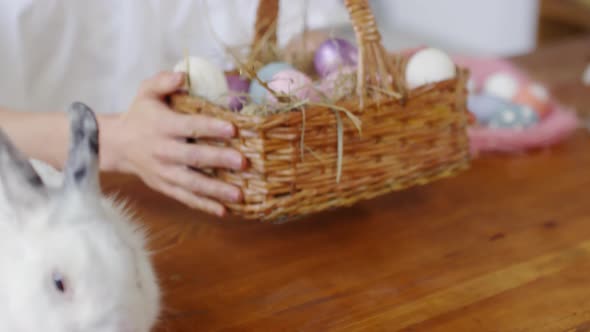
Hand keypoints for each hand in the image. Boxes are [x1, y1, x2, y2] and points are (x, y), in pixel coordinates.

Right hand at [101, 71, 245, 216]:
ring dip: (216, 190)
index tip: (233, 128)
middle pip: (194, 157)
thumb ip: (163, 81)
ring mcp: (164, 172)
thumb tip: (183, 75)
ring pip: (192, 183)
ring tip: (239, 195)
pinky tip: (224, 212)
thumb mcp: (146, 92)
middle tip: (243, 162)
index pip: (190, 126)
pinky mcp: (165, 186)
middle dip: (219, 160)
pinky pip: (186, 198)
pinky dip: (204, 206)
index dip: (211, 127)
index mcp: (163, 126)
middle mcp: (164, 151)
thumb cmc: (140, 114)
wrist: (117, 144)